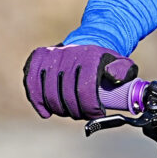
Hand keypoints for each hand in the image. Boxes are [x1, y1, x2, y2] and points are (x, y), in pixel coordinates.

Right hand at [23, 44, 137, 118]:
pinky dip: (37, 101)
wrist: (88, 43)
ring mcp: (52, 55)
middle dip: (76, 112)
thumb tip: (115, 79)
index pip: (86, 90)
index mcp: (90, 57)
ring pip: (49, 93)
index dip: (90, 108)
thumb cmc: (105, 61)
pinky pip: (32, 83)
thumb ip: (124, 72)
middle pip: (66, 95)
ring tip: (69, 112)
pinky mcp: (38, 58)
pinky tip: (45, 113)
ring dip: (59, 109)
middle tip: (83, 115)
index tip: (97, 114)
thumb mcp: (122, 64)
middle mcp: (69, 54)